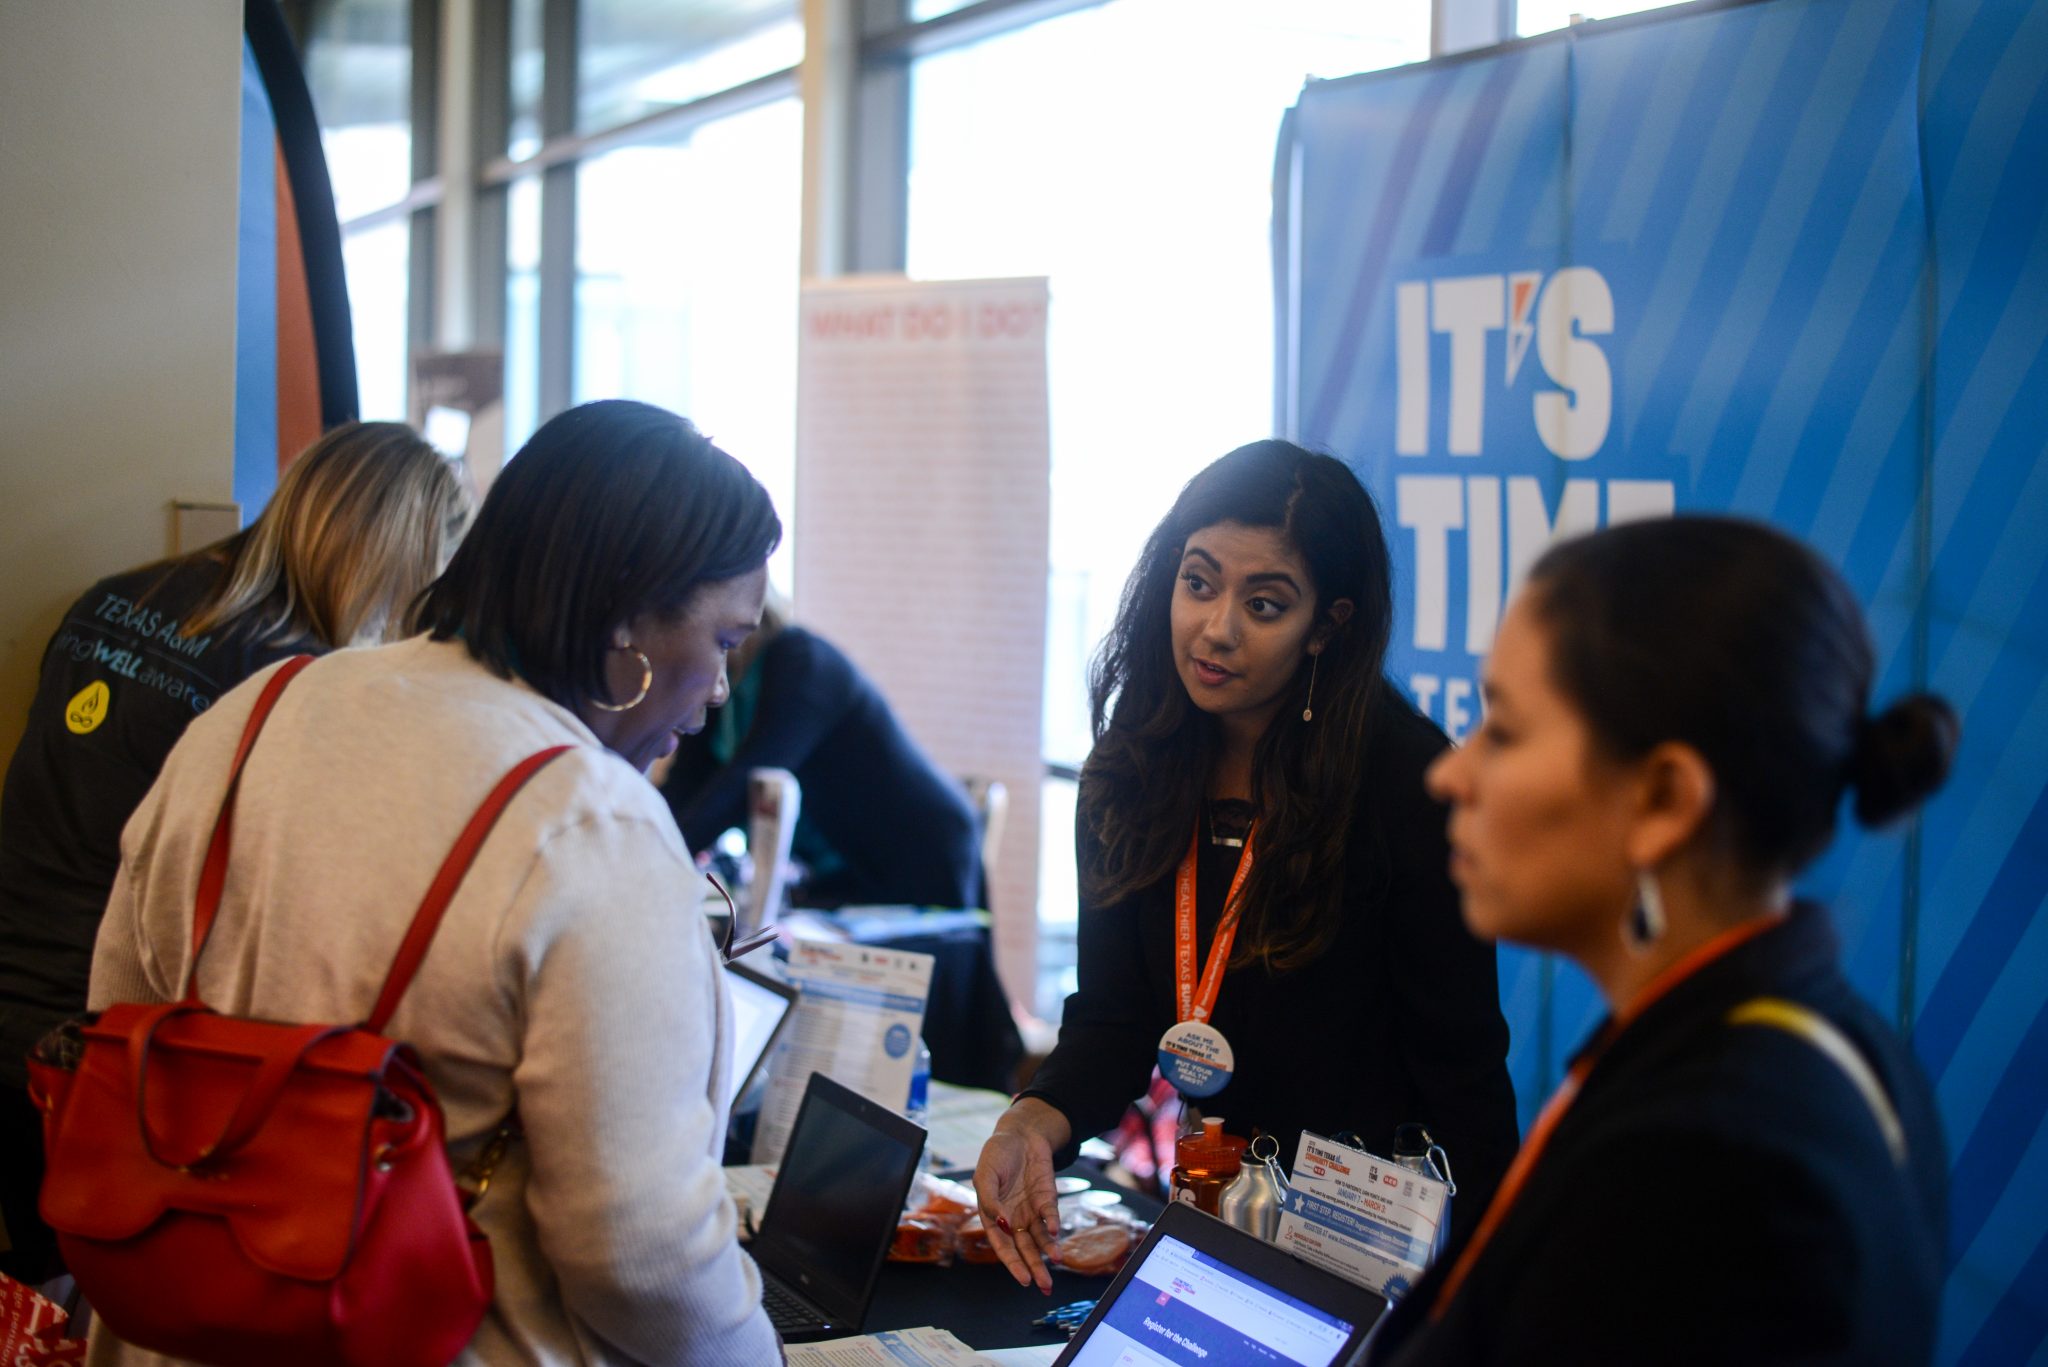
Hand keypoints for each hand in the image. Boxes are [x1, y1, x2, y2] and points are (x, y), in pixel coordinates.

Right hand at [974, 1098, 1068, 1294]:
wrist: (1020, 1133)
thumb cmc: (996, 1154)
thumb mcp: (985, 1175)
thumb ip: (990, 1200)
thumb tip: (1002, 1224)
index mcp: (994, 1217)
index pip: (1003, 1247)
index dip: (1013, 1264)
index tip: (1024, 1280)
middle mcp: (1014, 1219)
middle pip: (1025, 1249)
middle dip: (1035, 1268)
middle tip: (1044, 1286)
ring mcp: (1031, 1209)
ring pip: (1041, 1237)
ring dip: (1048, 1250)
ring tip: (1056, 1261)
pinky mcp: (1047, 1198)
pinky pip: (1051, 1215)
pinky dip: (1053, 1223)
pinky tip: (1056, 1232)